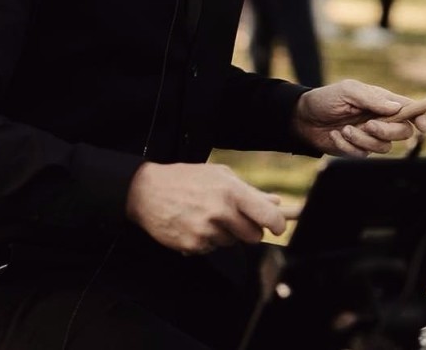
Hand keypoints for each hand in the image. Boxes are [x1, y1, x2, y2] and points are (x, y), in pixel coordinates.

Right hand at [125, 162, 285, 255]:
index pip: (268, 216)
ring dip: (225, 234)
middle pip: (254, 236)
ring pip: (232, 243)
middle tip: (233, 217)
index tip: (278, 227)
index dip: (278, 224)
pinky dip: (206, 240)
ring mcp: (206, 231)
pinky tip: (193, 224)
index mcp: (231, 191)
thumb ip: (250, 191)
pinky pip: (212, 249)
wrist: (146, 191)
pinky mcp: (193, 246)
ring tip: (205, 215)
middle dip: (249, 229)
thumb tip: (277, 202)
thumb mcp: (219, 175)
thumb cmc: (186, 179)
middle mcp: (220, 212)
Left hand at [293, 79, 425, 156]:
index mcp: (382, 102)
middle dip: (387, 131)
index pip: (410, 109)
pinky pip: (364, 154)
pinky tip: (337, 136)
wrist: (303, 118)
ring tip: (344, 129)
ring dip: (363, 139)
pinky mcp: (359, 149)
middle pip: (403, 132)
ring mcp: (371, 136)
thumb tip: (398, 108)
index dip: (421, 117)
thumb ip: (372, 99)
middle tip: (368, 125)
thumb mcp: (348, 91)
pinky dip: (349, 146)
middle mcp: (381, 119)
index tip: (424, 126)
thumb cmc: (326, 99)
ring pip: (384, 147)